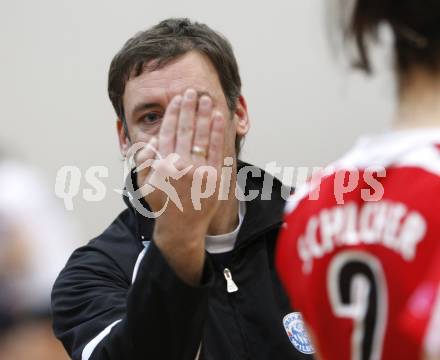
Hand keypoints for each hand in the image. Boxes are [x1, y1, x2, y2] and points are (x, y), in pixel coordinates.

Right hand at [135, 88, 225, 283]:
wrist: (181, 228)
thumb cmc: (162, 205)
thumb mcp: (144, 185)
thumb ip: (145, 161)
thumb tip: (153, 141)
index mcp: (162, 164)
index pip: (168, 131)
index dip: (173, 113)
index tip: (177, 100)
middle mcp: (180, 165)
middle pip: (185, 129)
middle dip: (188, 108)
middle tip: (191, 91)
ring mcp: (198, 171)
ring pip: (201, 136)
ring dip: (203, 114)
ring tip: (205, 98)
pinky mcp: (214, 177)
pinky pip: (217, 150)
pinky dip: (218, 132)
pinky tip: (218, 117)